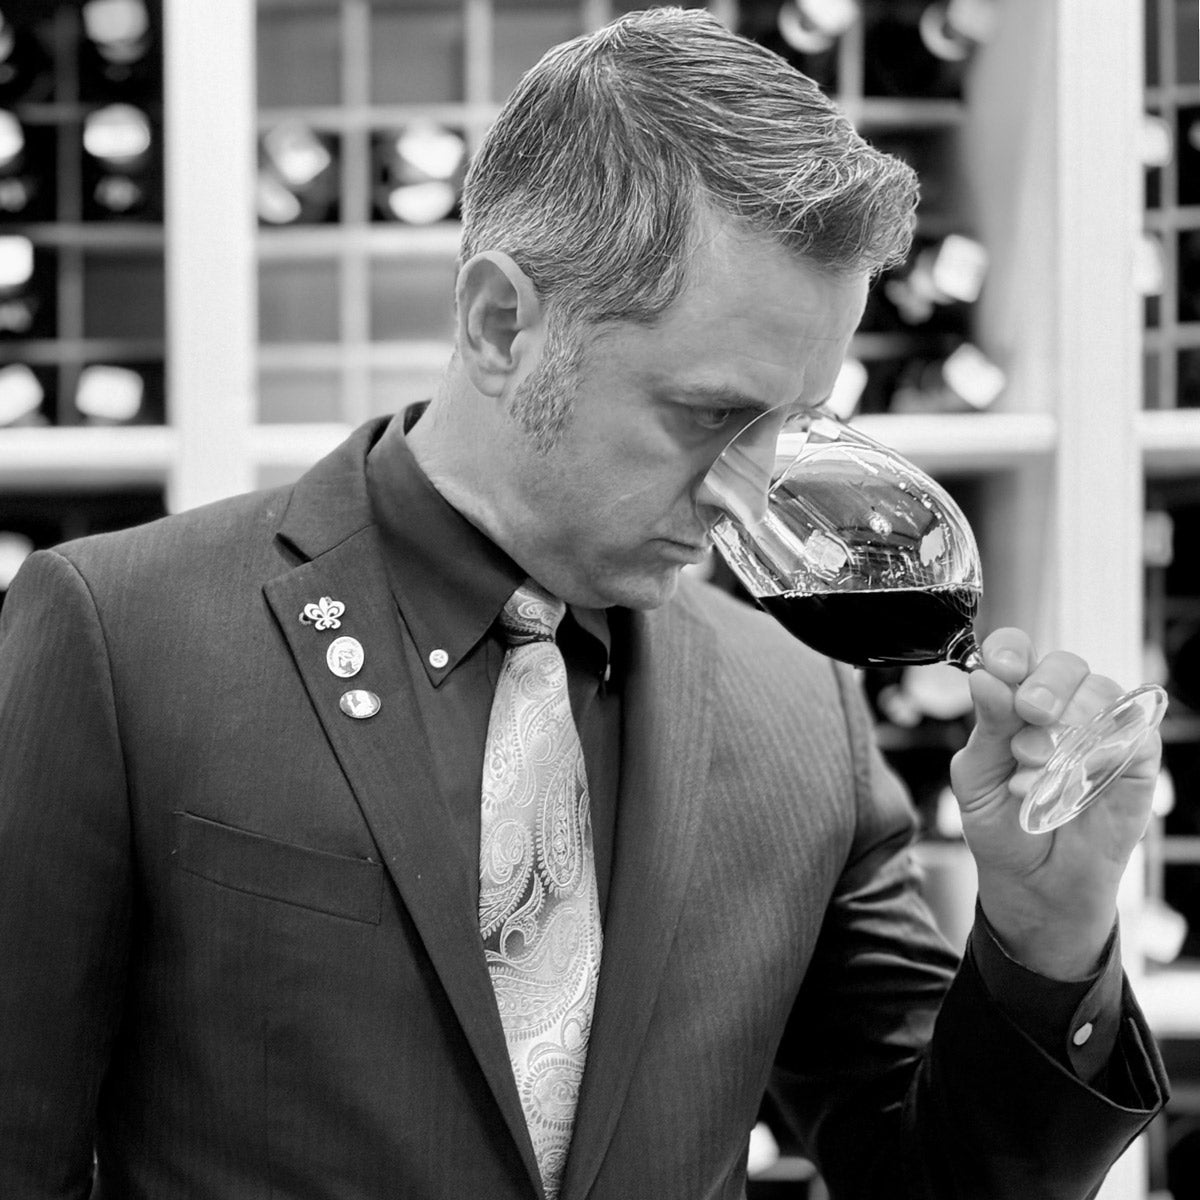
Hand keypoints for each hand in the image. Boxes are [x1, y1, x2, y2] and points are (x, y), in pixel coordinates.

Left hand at [949, 628, 1159, 978]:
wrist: (1035, 887)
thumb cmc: (1002, 828)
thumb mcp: (977, 779)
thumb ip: (985, 728)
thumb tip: (985, 678)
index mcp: (1014, 703)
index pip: (1017, 654)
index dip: (1010, 650)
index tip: (1000, 666)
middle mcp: (1061, 709)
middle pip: (1065, 665)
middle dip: (1045, 685)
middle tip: (1031, 714)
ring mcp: (1102, 731)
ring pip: (1102, 692)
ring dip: (1069, 725)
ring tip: (1037, 766)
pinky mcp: (1136, 760)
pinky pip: (1134, 733)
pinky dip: (1103, 748)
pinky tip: (1078, 774)